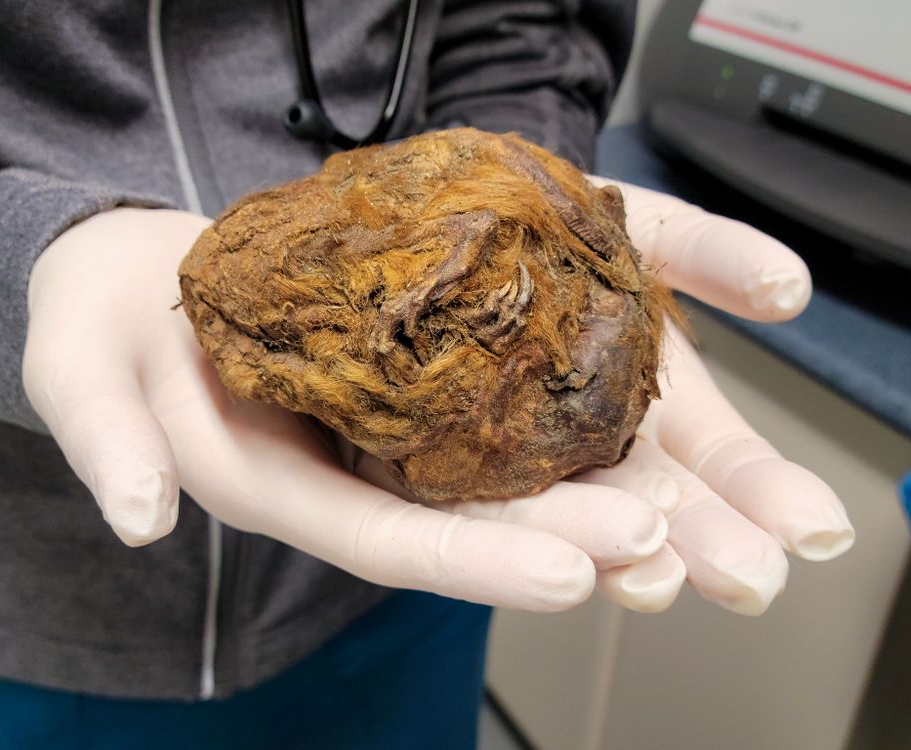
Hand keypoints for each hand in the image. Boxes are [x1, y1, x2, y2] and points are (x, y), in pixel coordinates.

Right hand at [24, 208, 671, 610]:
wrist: (124, 280)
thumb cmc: (94, 325)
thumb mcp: (79, 371)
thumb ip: (106, 441)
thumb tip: (137, 518)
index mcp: (271, 486)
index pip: (383, 540)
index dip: (475, 563)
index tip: (576, 572)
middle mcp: (335, 470)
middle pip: (456, 519)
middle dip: (558, 533)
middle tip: (660, 535)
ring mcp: (366, 428)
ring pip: (479, 473)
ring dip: (571, 486)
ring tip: (670, 496)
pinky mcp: (385, 378)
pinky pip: (469, 408)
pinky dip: (537, 417)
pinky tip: (605, 410)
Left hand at [353, 177, 853, 614]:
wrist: (375, 222)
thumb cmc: (500, 227)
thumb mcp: (613, 221)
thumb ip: (700, 253)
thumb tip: (790, 291)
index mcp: (609, 402)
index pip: (692, 458)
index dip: (752, 492)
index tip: (812, 529)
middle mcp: (542, 451)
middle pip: (623, 507)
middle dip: (688, 543)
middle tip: (749, 575)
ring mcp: (454, 474)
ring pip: (530, 530)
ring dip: (592, 551)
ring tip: (652, 570)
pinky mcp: (363, 494)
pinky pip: (416, 538)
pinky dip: (482, 556)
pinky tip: (553, 570)